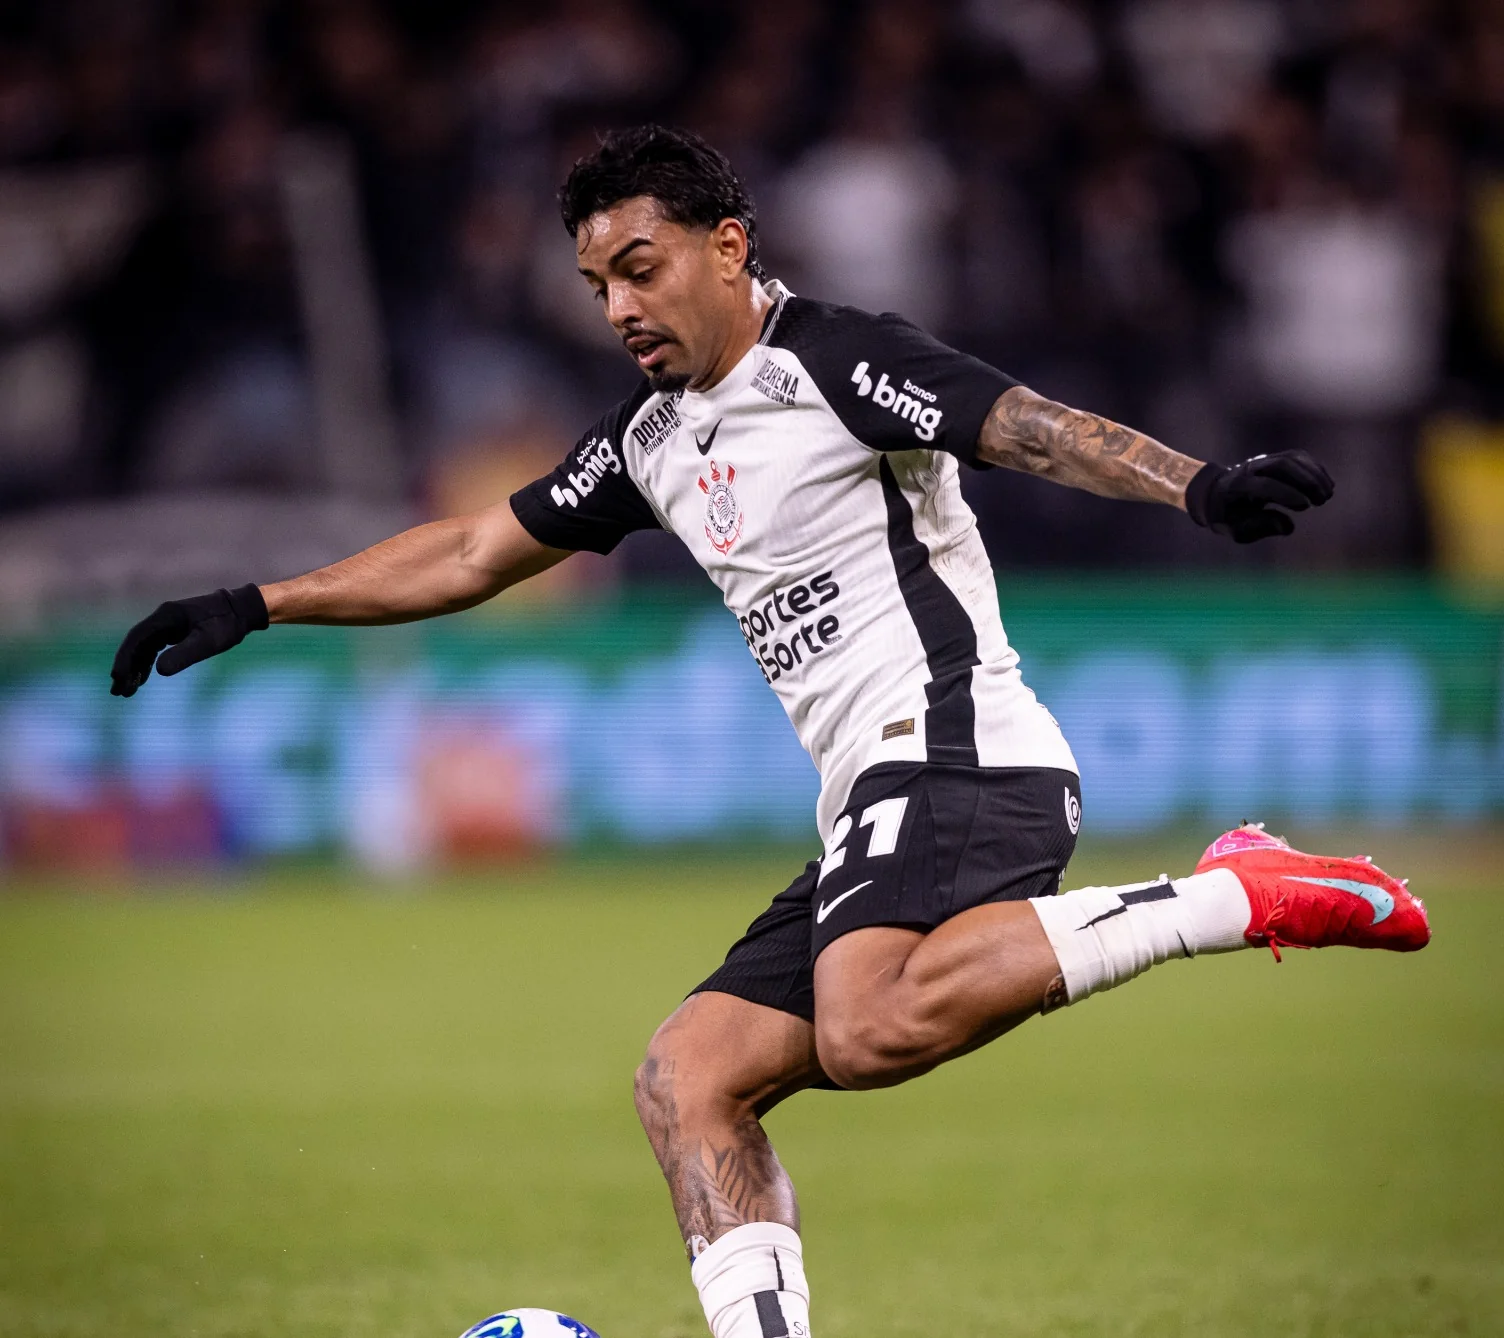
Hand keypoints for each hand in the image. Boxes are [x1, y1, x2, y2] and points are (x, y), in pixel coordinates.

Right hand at [110, 584, 268, 696]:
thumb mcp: (207, 642)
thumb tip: (159, 671)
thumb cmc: (226, 624)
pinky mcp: (175, 631)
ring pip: (144, 648)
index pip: (136, 638)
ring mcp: (167, 624)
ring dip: (134, 668)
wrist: (242, 610)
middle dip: (126, 668)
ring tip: (126, 691)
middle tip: (118, 692)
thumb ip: (184, 654)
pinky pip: (154, 649)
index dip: (125, 658)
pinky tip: (142, 679)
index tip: (117, 678)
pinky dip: (147, 664)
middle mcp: (162, 618)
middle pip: (136, 644)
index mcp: (165, 617)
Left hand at [1185, 452, 1334, 542]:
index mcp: (1237, 487)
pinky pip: (1298, 457)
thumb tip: (1288, 527)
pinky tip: (1326, 484)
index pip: (1264, 485)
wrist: (1215, 493)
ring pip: (1292, 458)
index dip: (1286, 494)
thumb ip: (1261, 527)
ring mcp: (1263, 460)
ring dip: (1314, 474)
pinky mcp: (1275, 457)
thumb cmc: (1228, 515)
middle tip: (1322, 500)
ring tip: (1327, 494)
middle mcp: (1250, 468)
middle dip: (1306, 481)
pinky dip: (1315, 469)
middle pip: (1281, 465)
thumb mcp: (1237, 529)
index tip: (1306, 506)